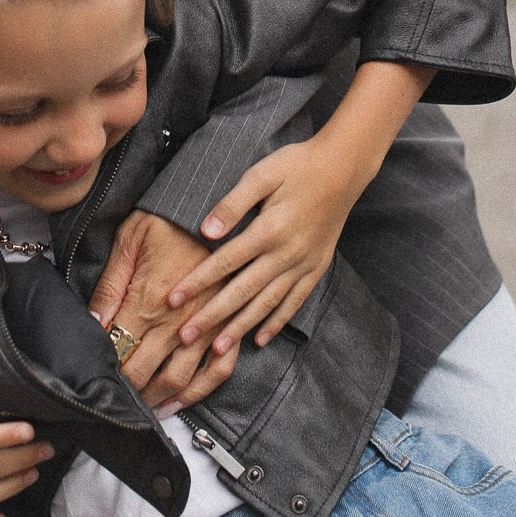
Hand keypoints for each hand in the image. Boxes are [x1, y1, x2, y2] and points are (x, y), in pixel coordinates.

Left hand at [88, 211, 241, 409]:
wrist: (211, 199)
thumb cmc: (167, 216)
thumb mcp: (128, 240)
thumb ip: (110, 286)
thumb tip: (93, 325)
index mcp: (149, 300)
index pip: (121, 353)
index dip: (107, 374)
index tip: (95, 383)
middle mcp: (179, 319)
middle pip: (149, 373)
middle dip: (131, 394)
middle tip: (117, 407)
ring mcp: (207, 323)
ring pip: (184, 378)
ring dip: (163, 399)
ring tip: (147, 411)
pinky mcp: (226, 320)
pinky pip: (222, 365)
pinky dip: (204, 387)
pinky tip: (187, 397)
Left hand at [166, 134, 375, 358]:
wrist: (344, 168)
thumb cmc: (297, 165)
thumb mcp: (262, 174)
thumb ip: (233, 203)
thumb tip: (206, 231)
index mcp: (269, 229)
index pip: (224, 262)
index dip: (196, 283)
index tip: (172, 300)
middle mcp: (286, 253)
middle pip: (242, 292)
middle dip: (211, 317)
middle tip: (184, 338)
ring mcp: (303, 264)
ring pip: (267, 304)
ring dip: (240, 328)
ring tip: (217, 351)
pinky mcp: (316, 268)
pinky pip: (294, 301)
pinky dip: (277, 322)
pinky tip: (260, 339)